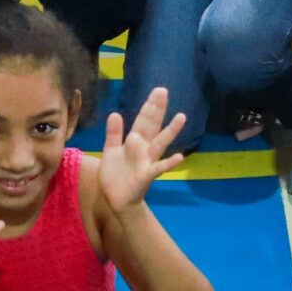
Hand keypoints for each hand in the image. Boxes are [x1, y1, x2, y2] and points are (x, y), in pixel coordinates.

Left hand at [98, 87, 188, 212]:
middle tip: (163, 91)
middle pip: (151, 126)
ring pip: (160, 143)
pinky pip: (158, 168)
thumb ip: (114, 133)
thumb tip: (115, 113)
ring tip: (181, 117)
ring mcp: (147, 162)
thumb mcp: (110, 150)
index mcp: (134, 142)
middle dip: (157, 109)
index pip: (143, 120)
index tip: (158, 90)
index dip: (150, 106)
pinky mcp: (145, 176)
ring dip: (171, 131)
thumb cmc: (115, 175)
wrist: (116, 200)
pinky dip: (169, 163)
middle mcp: (144, 149)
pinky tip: (180, 157)